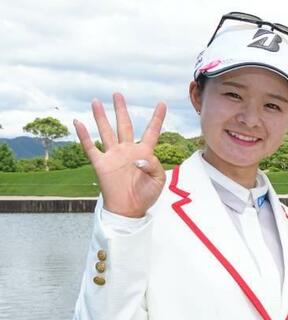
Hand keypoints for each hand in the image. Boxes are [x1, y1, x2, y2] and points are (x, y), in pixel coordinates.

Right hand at [74, 93, 166, 217]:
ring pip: (106, 131)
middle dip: (121, 110)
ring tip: (96, 101)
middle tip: (117, 94)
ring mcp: (113, 155)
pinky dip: (84, 136)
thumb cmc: (146, 195)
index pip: (152, 131)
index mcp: (144, 153)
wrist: (129, 209)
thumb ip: (155, 165)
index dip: (157, 118)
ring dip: (100, 117)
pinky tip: (78, 123)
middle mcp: (127, 150)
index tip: (162, 103)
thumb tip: (142, 156)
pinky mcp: (101, 164)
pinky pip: (90, 147)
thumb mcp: (158, 180)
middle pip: (124, 125)